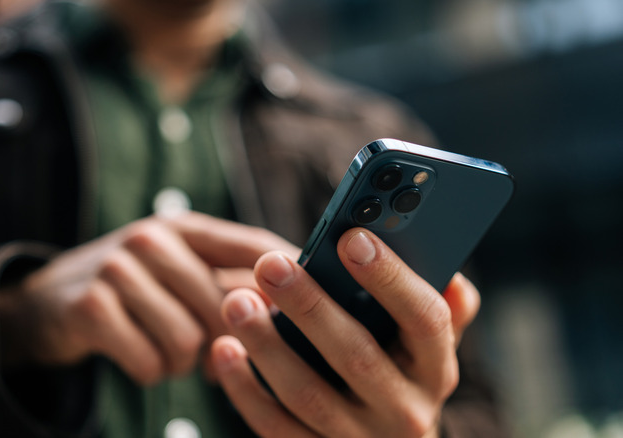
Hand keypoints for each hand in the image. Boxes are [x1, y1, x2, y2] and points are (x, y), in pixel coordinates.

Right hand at [0, 212, 295, 384]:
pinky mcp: (91, 306)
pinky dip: (150, 371)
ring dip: (182, 362)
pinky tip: (137, 354)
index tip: (317, 306)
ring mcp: (118, 267)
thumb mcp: (178, 272)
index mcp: (186, 227)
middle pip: (225, 305)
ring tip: (167, 351)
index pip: (255, 246)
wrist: (44, 303)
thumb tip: (297, 308)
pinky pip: (150, 360)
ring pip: (189, 339)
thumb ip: (229, 283)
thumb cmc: (131, 291)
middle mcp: (153, 237)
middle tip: (210, 353)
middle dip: (223, 342)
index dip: (291, 277)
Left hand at [211, 228, 479, 436]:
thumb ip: (441, 309)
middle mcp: (405, 410)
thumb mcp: (426, 346)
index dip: (390, 277)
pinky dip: (245, 388)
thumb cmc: (400, 374)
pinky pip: (275, 426)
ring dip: (266, 345)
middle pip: (356, 356)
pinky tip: (224, 349)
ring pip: (308, 393)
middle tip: (271, 265)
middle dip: (310, 307)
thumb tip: (452, 276)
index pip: (425, 320)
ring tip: (236, 301)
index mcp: (435, 369)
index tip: (351, 238)